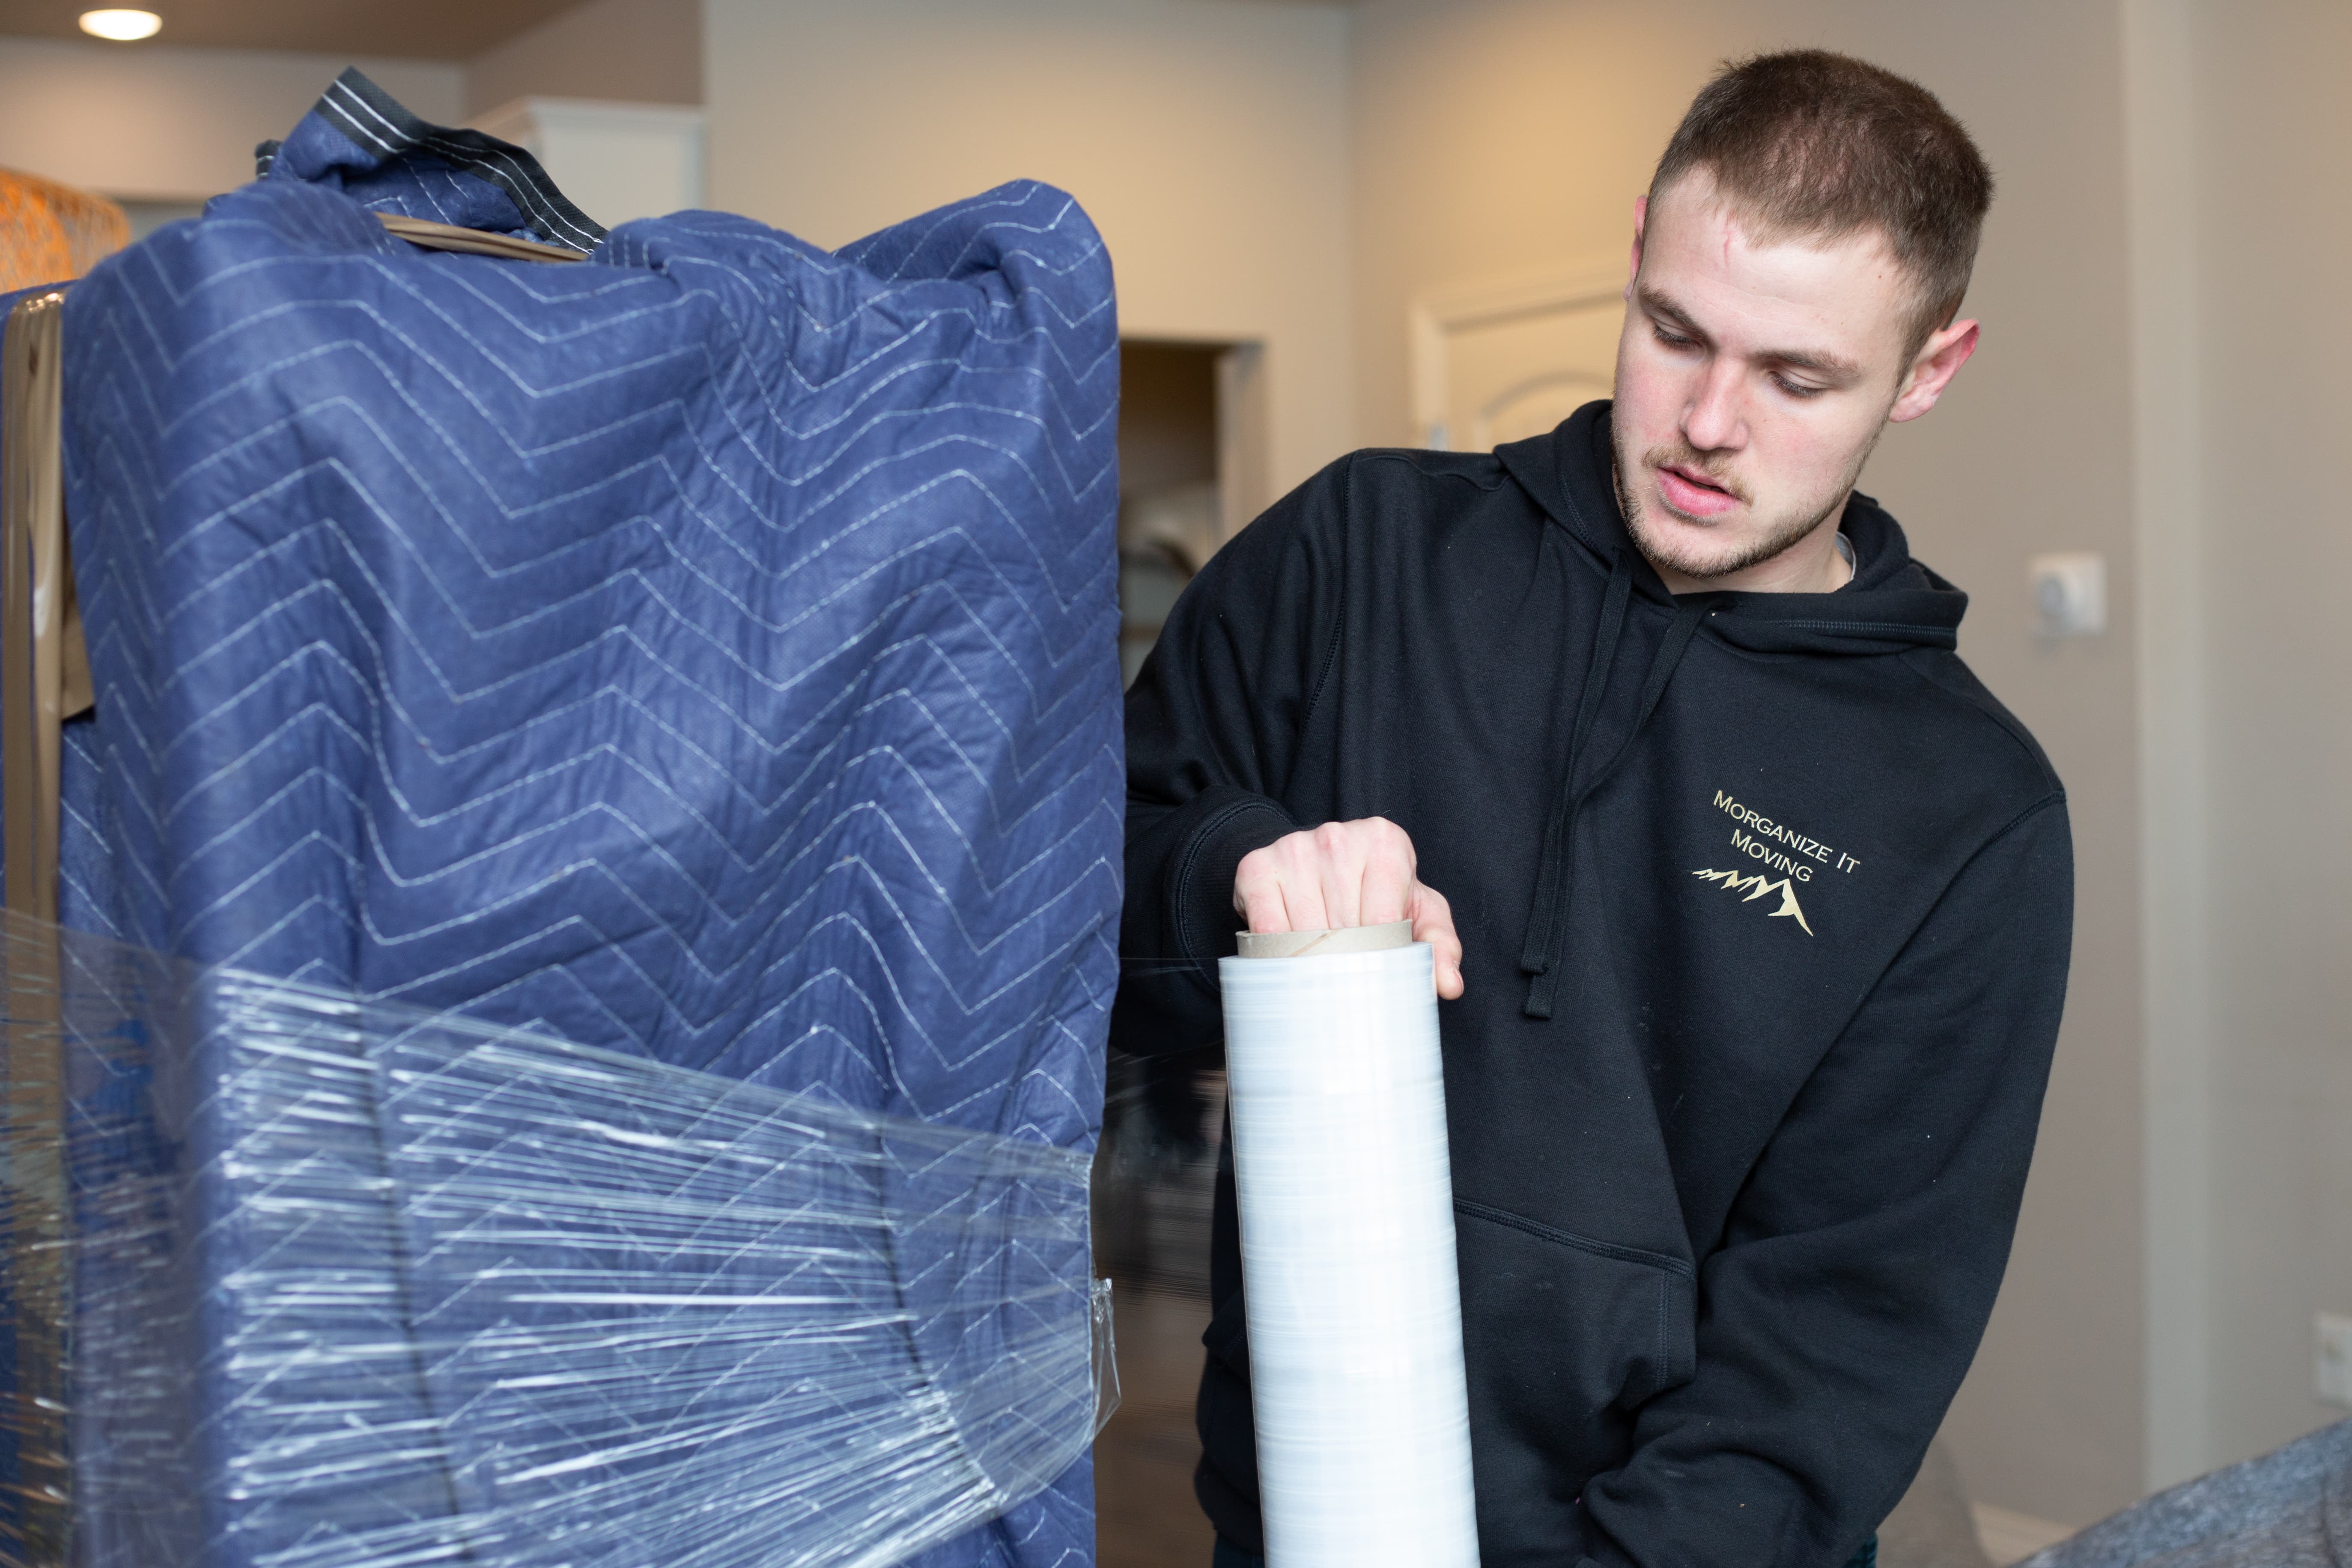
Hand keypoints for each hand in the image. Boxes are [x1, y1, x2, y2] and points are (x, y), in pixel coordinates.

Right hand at [1232, 818, 1464, 998]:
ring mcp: (1294, 848)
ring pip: (1304, 932)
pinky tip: (1290, 957)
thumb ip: (1439, 944)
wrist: (1315, 864)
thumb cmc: (1375, 893)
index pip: (1382, 921)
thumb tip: (1447, 983)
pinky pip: (1267, 927)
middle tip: (1349, 976)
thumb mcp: (1418, 911)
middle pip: (1342, 929)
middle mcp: (1338, 837)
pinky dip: (1277, 952)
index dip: (1378, 957)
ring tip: (1323, 967)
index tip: (1376, 971)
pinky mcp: (1257, 867)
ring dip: (1313, 961)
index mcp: (1385, 842)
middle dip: (1347, 962)